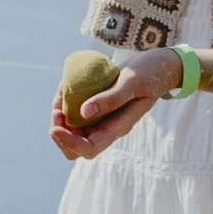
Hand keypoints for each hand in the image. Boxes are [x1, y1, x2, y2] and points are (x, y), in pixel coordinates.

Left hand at [48, 47, 181, 159]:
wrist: (158, 65)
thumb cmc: (149, 73)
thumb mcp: (131, 82)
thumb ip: (111, 98)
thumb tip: (83, 113)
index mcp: (118, 128)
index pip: (89, 148)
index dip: (69, 142)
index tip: (54, 127)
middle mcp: (108, 126)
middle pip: (77, 145)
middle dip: (60, 131)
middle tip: (56, 110)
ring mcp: (102, 117)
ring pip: (73, 129)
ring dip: (60, 115)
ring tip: (60, 92)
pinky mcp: (98, 105)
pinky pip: (75, 111)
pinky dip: (65, 101)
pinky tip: (66, 85)